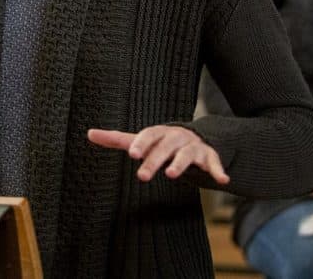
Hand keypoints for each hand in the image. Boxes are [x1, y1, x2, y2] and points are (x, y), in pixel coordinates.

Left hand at [88, 126, 229, 184]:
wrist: (194, 138)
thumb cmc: (160, 142)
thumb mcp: (140, 140)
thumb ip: (116, 139)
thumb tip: (89, 133)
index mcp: (158, 133)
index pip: (148, 135)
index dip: (141, 144)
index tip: (132, 154)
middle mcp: (176, 137)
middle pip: (164, 148)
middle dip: (154, 161)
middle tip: (142, 176)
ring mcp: (193, 146)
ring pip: (187, 154)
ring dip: (180, 163)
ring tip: (172, 175)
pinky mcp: (208, 157)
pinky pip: (215, 163)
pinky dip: (218, 170)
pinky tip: (222, 180)